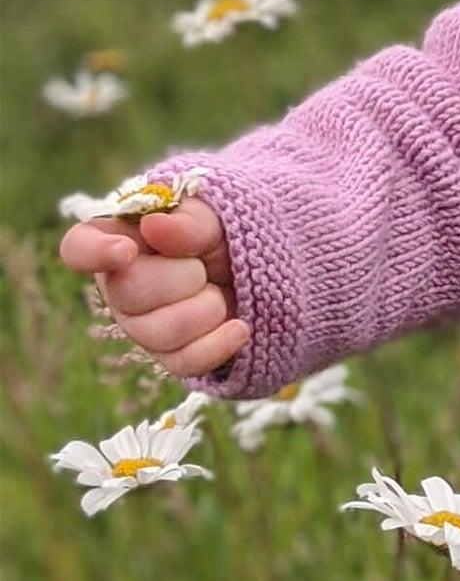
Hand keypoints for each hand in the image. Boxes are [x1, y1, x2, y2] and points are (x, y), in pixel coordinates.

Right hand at [58, 200, 247, 379]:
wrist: (258, 271)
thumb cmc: (224, 237)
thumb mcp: (215, 218)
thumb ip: (189, 221)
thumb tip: (154, 225)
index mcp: (120, 241)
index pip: (79, 247)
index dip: (94, 252)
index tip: (126, 250)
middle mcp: (120, 287)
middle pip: (128, 293)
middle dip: (183, 276)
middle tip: (203, 266)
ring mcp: (141, 325)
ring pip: (158, 332)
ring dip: (206, 307)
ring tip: (219, 291)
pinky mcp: (171, 355)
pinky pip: (185, 362)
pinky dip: (219, 344)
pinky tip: (239, 327)